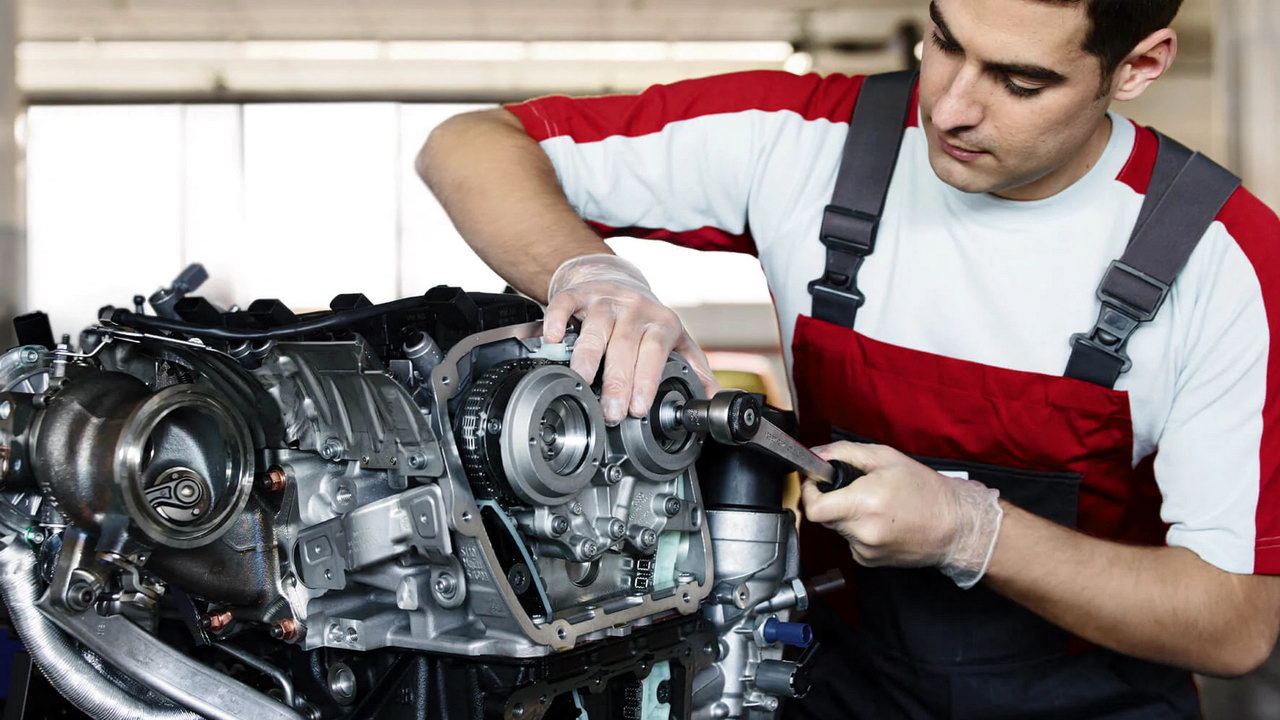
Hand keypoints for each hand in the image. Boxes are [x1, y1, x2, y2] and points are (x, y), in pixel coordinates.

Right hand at [542, 254, 718, 424]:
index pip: (655, 352)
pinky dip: (557, 318)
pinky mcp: (579, 293)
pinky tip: (552, 338)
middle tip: (610, 411)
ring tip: (580, 381)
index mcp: (661, 323)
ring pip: (596, 327)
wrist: (618, 281)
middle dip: (617, 380)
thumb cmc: (646, 320)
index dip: (647, 379)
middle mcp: (634, 309)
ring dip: (587, 356)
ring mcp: (605, 300)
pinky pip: (566, 302)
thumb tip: (711, 399)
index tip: (639, 408)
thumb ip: (694, 369)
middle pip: (625, 345)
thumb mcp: (676, 340)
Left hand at [800, 442, 1002, 588]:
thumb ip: (844, 453)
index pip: (814, 508)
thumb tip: (817, 454)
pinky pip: (851, 541)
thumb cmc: (926, 490)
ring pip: (838, 528)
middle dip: (832, 500)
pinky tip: (881, 521)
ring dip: (847, 515)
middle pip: (824, 516)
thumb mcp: (885, 458)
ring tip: (875, 504)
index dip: (809, 493)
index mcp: (864, 503)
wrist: (956, 526)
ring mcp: (865, 550)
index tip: (817, 483)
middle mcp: (862, 531)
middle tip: (854, 489)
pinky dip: (858, 529)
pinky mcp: (869, 561)